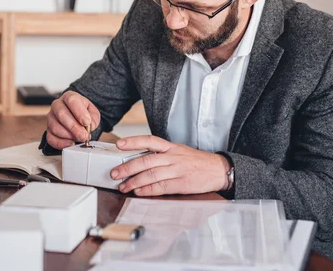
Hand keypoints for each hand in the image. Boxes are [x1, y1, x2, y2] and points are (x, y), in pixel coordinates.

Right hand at [46, 91, 100, 149]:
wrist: (78, 118)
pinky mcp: (48, 130)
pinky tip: (71, 143)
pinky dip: (61, 143)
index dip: (79, 112)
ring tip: (79, 138)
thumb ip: (92, 119)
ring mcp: (51, 117)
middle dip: (74, 127)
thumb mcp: (93, 113)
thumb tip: (87, 127)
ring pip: (55, 127)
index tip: (86, 122)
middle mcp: (57, 105)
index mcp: (69, 97)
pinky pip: (50, 138)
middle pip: (61, 114)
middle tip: (84, 135)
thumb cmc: (84, 113)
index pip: (71, 100)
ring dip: (68, 135)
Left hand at [110, 135, 230, 195]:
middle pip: (146, 160)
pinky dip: (147, 190)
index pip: (149, 140)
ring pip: (151, 175)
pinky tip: (138, 192)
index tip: (119, 144)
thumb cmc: (196, 161)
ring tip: (123, 186)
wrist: (218, 169)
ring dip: (134, 182)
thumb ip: (161, 154)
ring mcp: (177, 170)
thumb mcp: (179, 151)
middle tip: (114, 173)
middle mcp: (172, 157)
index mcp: (171, 147)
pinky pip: (161, 187)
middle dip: (127, 167)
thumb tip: (138, 160)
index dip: (133, 141)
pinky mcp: (181, 184)